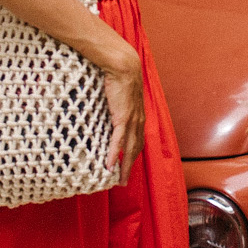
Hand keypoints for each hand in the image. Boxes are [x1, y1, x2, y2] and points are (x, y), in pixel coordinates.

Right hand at [100, 51, 144, 181]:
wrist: (123, 66)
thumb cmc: (120, 77)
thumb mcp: (121, 95)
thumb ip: (118, 105)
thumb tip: (111, 108)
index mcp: (139, 116)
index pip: (137, 141)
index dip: (132, 156)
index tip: (127, 166)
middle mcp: (138, 121)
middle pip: (135, 150)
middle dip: (129, 167)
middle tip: (123, 181)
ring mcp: (132, 121)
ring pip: (128, 149)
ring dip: (123, 166)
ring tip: (118, 180)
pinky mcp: (123, 118)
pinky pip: (118, 141)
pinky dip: (113, 155)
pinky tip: (108, 165)